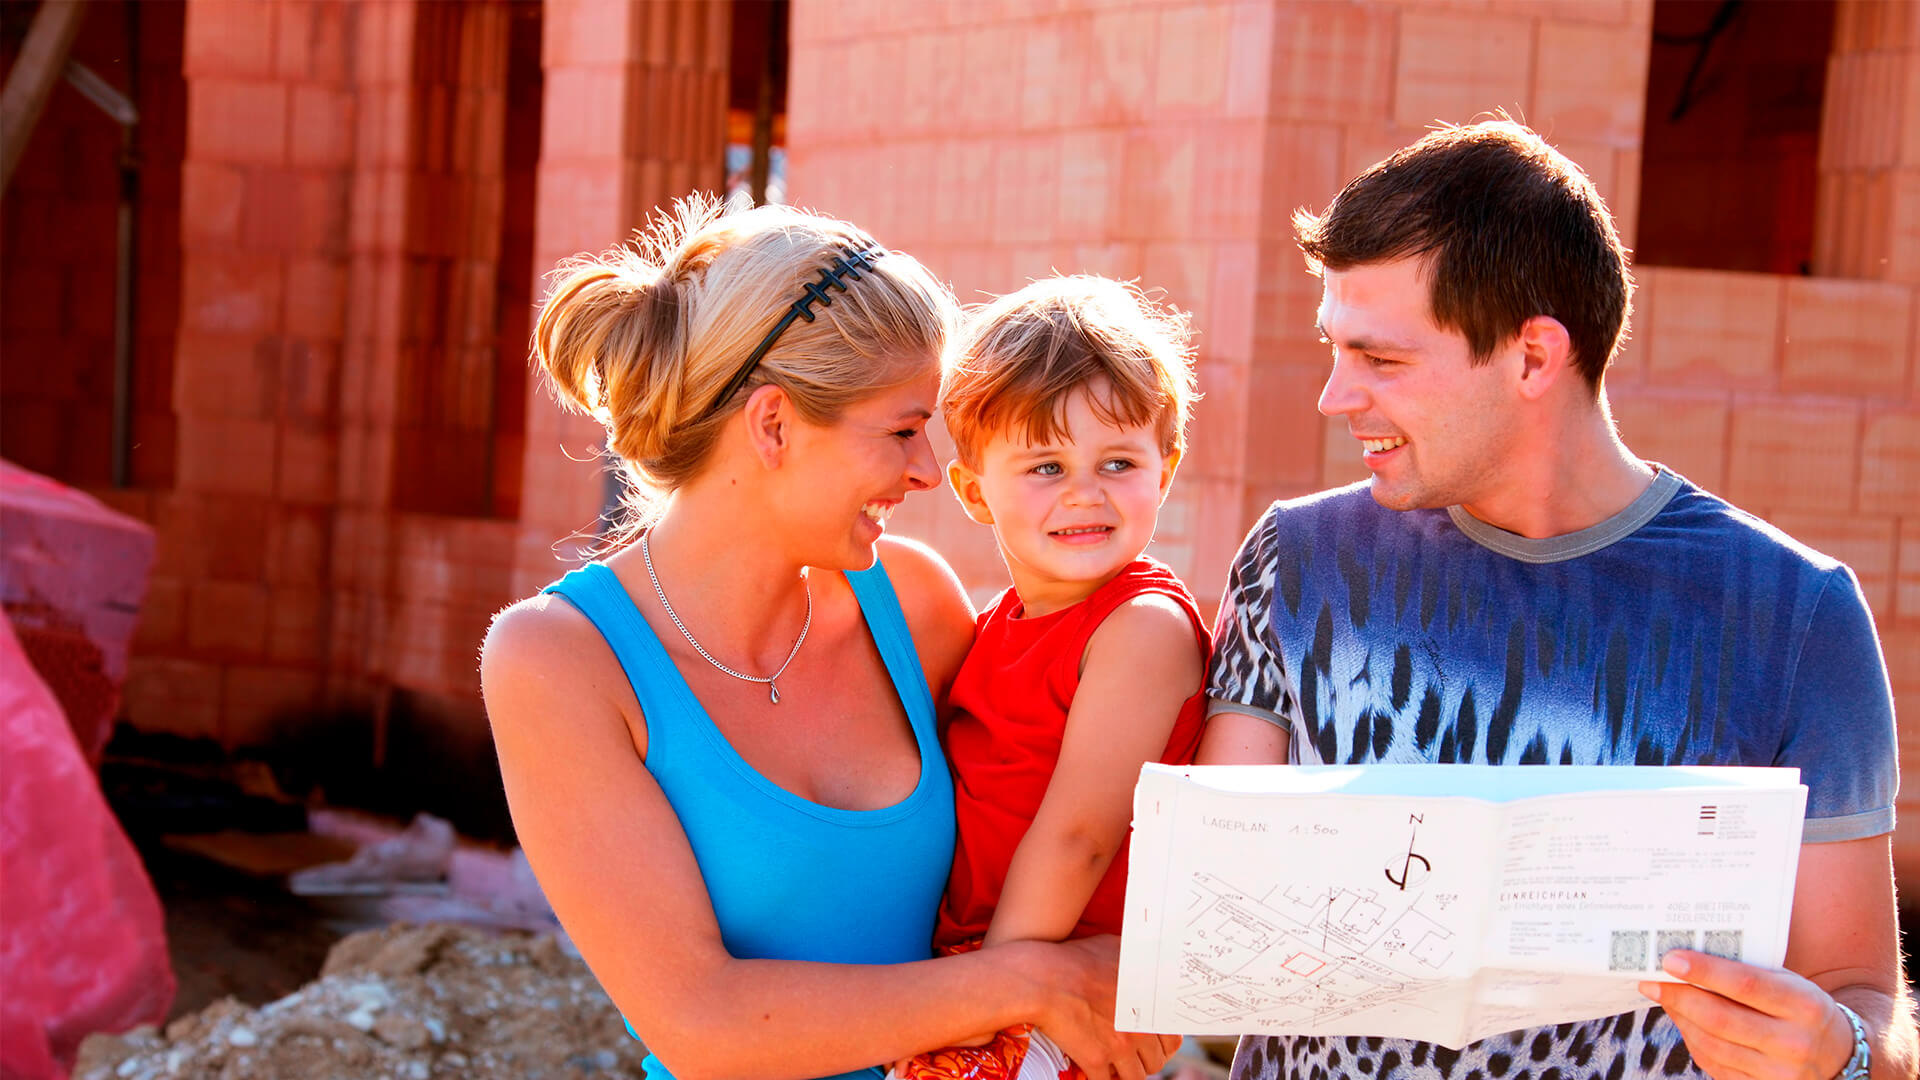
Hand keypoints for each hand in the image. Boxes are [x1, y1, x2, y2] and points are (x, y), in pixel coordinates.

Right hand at [1020, 936, 1177, 1079]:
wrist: (1043, 980)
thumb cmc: (1076, 959)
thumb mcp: (1115, 948)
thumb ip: (1135, 959)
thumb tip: (1145, 955)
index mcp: (1149, 1005)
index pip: (1172, 1040)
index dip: (1162, 1044)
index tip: (1150, 1043)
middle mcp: (1139, 1028)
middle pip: (1155, 1062)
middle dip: (1144, 1060)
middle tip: (1130, 1054)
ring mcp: (1119, 1047)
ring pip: (1135, 1077)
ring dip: (1125, 1073)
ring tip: (1114, 1065)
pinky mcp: (1096, 1061)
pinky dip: (1102, 1079)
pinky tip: (1093, 1070)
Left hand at [1639, 950, 1856, 1079]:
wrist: (1841, 1056)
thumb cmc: (1803, 1008)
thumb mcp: (1790, 984)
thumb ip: (1749, 973)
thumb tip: (1688, 961)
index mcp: (1805, 1006)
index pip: (1747, 985)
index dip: (1705, 972)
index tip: (1670, 959)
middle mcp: (1795, 1043)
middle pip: (1721, 1018)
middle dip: (1679, 997)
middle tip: (1650, 980)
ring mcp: (1781, 1073)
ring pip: (1713, 1044)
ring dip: (1680, 1018)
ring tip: (1663, 997)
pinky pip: (1716, 1065)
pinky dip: (1694, 1040)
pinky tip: (1684, 1021)